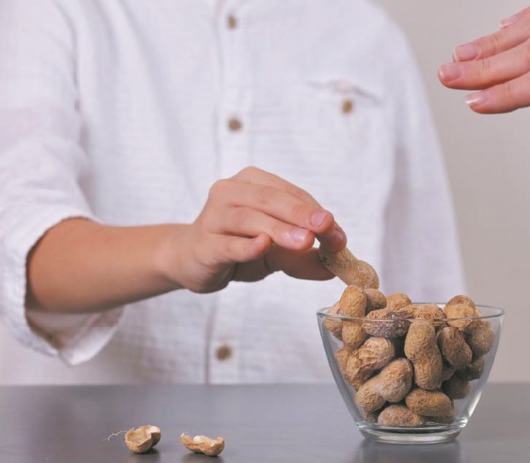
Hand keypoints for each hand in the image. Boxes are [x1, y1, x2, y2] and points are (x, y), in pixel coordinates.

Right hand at [160, 166, 346, 292]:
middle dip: (301, 214)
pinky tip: (262, 245)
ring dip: (279, 229)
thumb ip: (303, 255)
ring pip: (249, 219)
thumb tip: (334, 265)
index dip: (316, 212)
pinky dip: (246, 245)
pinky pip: (227, 243)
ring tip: (305, 241)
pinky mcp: (204, 244)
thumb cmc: (237, 247)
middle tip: (326, 227)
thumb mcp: (275, 251)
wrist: (190, 260)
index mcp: (253, 183)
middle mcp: (230, 192)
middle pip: (269, 199)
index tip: (338, 233)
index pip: (290, 194)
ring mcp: (213, 216)